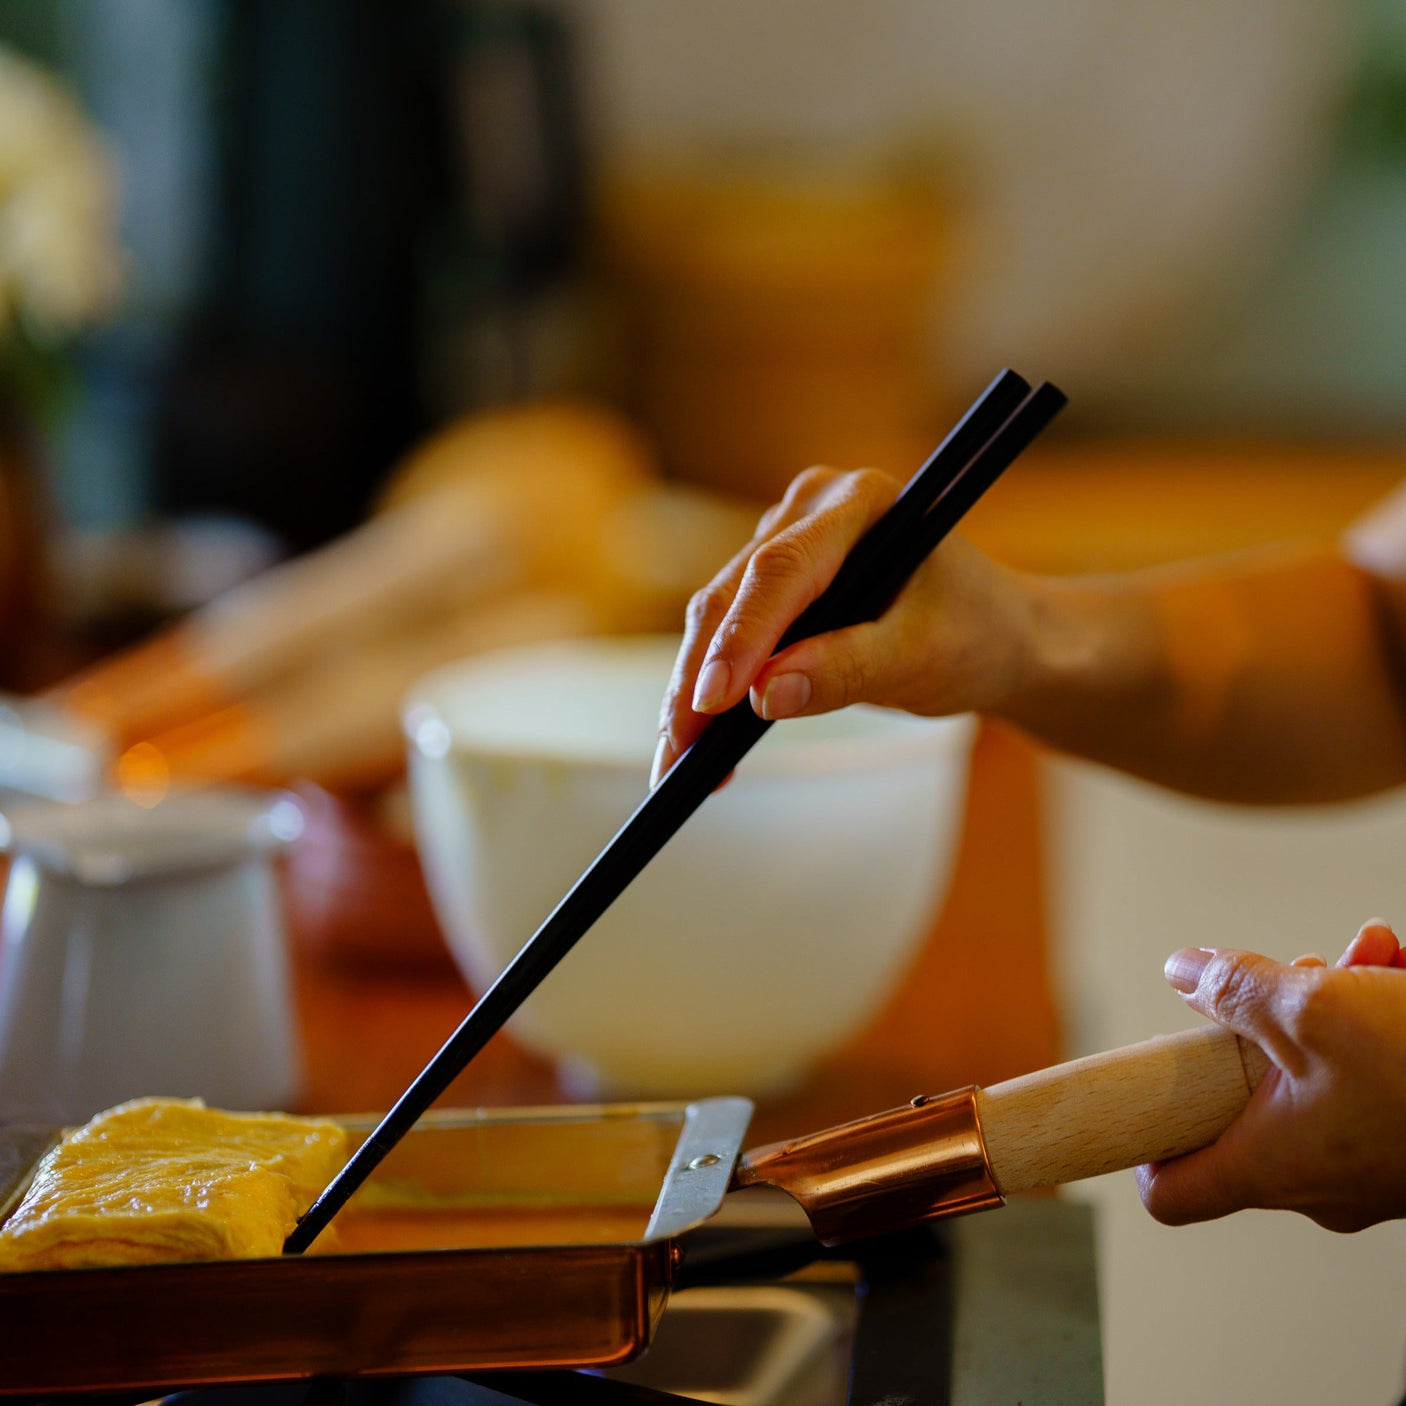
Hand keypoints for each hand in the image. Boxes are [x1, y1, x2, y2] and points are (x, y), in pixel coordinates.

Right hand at [652, 467, 1036, 784]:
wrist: (995, 635)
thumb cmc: (976, 635)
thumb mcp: (922, 659)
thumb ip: (849, 670)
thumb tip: (767, 693)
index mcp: (862, 504)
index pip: (782, 571)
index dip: (741, 637)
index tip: (712, 702)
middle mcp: (813, 510)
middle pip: (734, 593)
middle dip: (700, 677)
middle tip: (676, 752)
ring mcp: (786, 540)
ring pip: (718, 615)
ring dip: (692, 689)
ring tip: (677, 761)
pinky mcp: (773, 581)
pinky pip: (726, 632)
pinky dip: (709, 687)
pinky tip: (696, 743)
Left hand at [1137, 920, 1405, 1231]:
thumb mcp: (1311, 1007)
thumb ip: (1232, 987)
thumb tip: (1182, 972)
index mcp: (1271, 1167)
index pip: (1170, 1193)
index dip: (1142, 1144)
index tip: (1141, 1092)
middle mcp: (1313, 1180)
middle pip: (1241, 1102)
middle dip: (1261, 1023)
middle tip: (1295, 975)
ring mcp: (1362, 1165)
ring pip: (1308, 1074)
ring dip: (1328, 1006)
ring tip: (1367, 959)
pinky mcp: (1403, 1142)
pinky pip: (1364, 1078)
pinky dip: (1371, 1021)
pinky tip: (1397, 971)